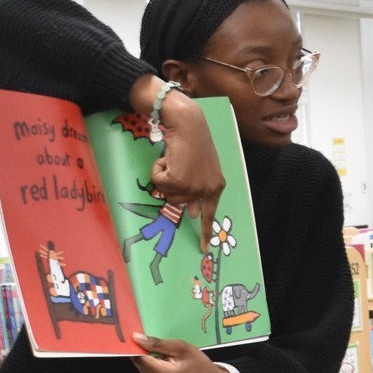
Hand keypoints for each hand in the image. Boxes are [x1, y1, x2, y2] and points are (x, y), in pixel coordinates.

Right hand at [131, 76, 225, 247]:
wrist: (188, 123)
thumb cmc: (194, 141)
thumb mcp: (202, 168)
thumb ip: (199, 189)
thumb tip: (193, 213)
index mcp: (216, 187)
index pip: (210, 215)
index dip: (205, 233)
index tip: (204, 249)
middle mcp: (207, 190)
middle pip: (178, 202)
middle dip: (171, 185)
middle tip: (176, 165)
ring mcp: (193, 187)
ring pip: (166, 193)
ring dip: (164, 174)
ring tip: (175, 158)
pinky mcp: (178, 181)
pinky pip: (157, 181)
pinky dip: (157, 168)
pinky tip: (169, 156)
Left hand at [132, 333, 231, 372]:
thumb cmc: (199, 364)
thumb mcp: (182, 348)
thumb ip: (158, 343)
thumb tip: (136, 337)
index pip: (138, 357)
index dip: (136, 345)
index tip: (139, 334)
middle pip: (138, 360)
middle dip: (144, 350)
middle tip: (159, 342)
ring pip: (142, 364)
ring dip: (149, 355)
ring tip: (165, 351)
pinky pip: (147, 368)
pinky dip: (152, 361)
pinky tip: (165, 358)